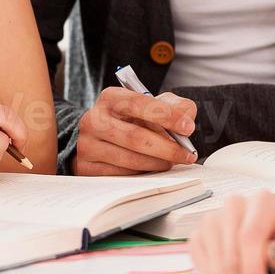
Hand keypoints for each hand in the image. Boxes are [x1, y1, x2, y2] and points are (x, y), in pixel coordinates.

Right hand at [74, 87, 196, 174]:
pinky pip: (121, 175)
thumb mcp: (152, 105)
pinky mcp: (86, 167)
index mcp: (110, 98)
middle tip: (187, 154)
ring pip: (129, 159)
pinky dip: (142, 174)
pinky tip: (153, 169)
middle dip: (167, 147)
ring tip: (172, 162)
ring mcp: (87, 144)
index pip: (139, 103)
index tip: (188, 127)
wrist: (99, 137)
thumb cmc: (131, 120)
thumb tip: (187, 118)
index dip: (166, 115)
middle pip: (135, 136)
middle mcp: (94, 119)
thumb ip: (174, 106)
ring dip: (157, 163)